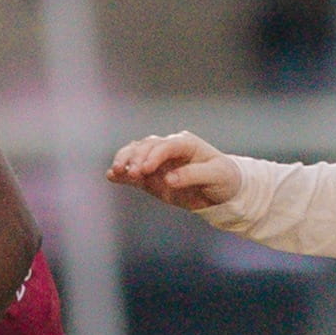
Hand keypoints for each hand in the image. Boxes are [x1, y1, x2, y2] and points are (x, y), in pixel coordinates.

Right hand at [107, 131, 238, 209]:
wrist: (223, 191)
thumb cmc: (224, 178)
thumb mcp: (216, 175)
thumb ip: (193, 175)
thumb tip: (168, 179)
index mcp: (186, 143)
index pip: (166, 145)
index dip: (154, 155)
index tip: (145, 169)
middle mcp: (169, 148)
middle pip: (146, 146)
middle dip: (136, 158)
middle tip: (130, 173)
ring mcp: (158, 161)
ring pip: (136, 154)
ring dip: (125, 161)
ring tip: (116, 173)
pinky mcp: (151, 176)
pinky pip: (134, 172)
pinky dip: (122, 173)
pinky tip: (111, 176)